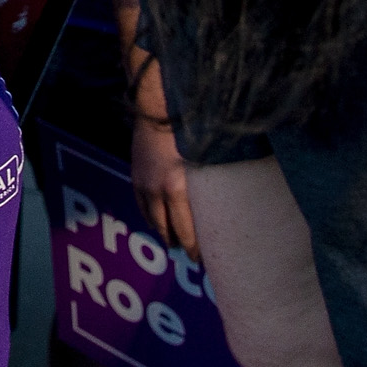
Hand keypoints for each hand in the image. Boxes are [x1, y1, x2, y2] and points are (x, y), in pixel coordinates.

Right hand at [133, 101, 197, 260]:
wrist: (156, 107)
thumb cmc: (186, 129)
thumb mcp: (205, 158)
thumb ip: (213, 183)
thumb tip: (230, 201)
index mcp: (176, 189)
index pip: (184, 228)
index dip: (193, 246)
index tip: (201, 259)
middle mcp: (157, 190)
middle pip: (166, 227)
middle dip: (178, 243)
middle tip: (190, 256)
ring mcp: (143, 183)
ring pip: (151, 218)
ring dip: (161, 232)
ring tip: (171, 242)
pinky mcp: (135, 175)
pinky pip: (141, 204)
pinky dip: (149, 216)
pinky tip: (155, 220)